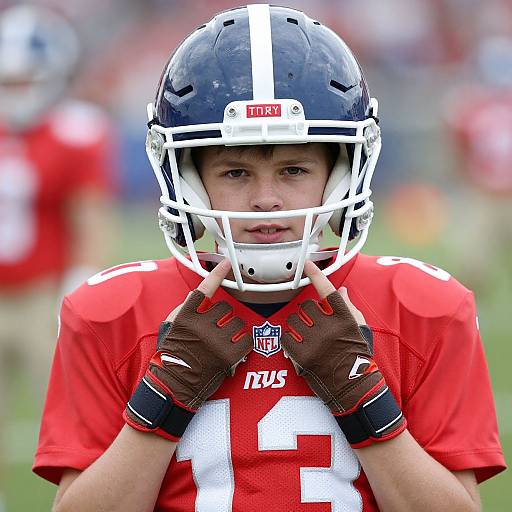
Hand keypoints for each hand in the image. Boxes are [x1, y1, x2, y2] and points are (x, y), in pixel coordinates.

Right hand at [125, 260, 252, 440]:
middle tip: (217, 329)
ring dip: (234, 329)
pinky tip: (234, 349)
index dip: (216, 274)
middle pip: (225, 308)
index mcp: (185, 316)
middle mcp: (201, 326)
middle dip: (224, 317)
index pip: (204, 289)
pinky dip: (244, 343)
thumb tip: (196, 293)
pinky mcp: (228, 355)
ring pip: (237, 322)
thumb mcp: (170, 327)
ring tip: (224, 341)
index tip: (225, 262)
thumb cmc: (171, 355)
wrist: (174, 386)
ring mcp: (215, 340)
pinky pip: (246, 340)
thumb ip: (183, 308)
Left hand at [281, 261, 405, 447]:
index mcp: (345, 318)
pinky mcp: (302, 355)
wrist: (354, 387)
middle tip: (313, 325)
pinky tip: (299, 346)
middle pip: (307, 307)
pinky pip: (286, 338)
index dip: (317, 274)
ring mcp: (314, 342)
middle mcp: (329, 328)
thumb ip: (349, 308)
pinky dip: (289, 340)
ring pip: (294, 321)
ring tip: (306, 337)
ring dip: (297, 326)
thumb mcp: (360, 329)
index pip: (328, 290)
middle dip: (308, 314)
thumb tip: (341, 291)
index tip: (307, 263)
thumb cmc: (359, 357)